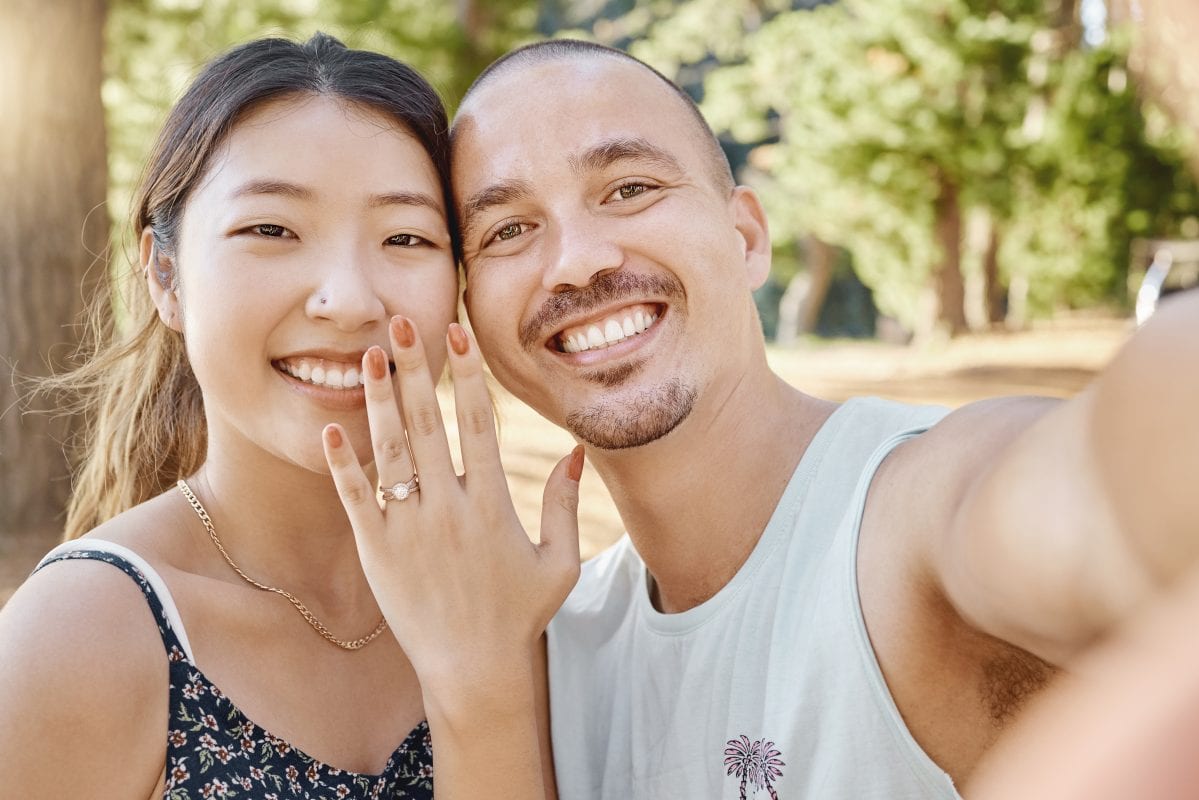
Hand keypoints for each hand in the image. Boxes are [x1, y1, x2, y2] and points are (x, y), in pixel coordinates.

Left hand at [323, 316, 582, 706]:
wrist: (471, 669)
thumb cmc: (519, 615)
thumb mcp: (558, 564)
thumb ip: (566, 506)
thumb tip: (576, 451)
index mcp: (491, 506)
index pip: (478, 426)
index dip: (467, 377)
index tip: (457, 335)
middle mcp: (448, 510)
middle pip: (428, 425)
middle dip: (415, 370)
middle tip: (401, 322)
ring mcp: (408, 529)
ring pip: (390, 452)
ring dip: (378, 401)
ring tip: (369, 356)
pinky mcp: (377, 551)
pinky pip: (355, 499)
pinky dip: (342, 463)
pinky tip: (332, 427)